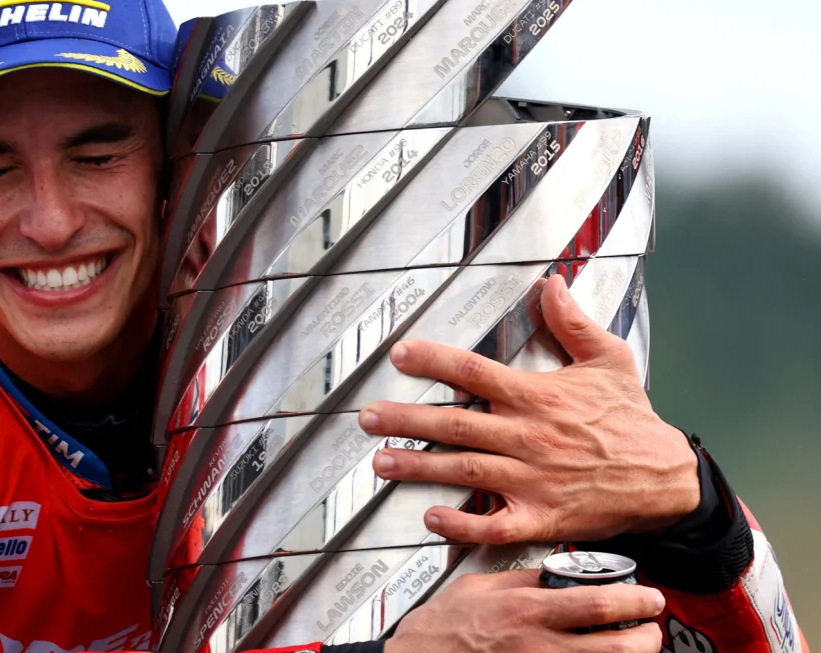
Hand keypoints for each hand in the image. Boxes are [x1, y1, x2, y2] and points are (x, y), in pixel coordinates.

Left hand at [360, 275, 699, 543]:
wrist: (667, 480)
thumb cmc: (633, 421)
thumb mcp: (609, 360)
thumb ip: (572, 323)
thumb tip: (551, 284)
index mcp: (538, 396)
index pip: (474, 372)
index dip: (433, 361)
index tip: (399, 354)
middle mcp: (529, 436)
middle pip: (456, 423)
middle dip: (406, 420)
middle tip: (367, 418)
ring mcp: (533, 480)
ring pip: (465, 471)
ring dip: (419, 468)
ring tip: (381, 462)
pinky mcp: (542, 517)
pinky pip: (495, 524)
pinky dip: (462, 523)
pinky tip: (431, 517)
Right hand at [387, 569, 664, 652]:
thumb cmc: (442, 626)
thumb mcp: (480, 586)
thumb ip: (521, 580)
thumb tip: (553, 572)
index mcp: (525, 610)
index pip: (596, 605)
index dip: (633, 601)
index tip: (648, 597)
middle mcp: (538, 645)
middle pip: (615, 647)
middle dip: (645, 638)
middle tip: (650, 628)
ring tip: (633, 646)